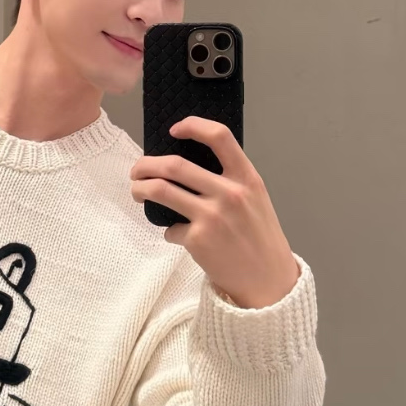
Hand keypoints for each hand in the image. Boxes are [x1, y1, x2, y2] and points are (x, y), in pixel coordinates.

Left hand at [130, 116, 299, 308]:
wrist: (268, 280)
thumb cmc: (259, 237)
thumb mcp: (255, 199)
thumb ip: (230, 180)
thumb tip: (187, 166)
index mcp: (247, 178)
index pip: (219, 137)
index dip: (193, 126)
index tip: (174, 129)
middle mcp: (230, 193)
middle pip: (175, 165)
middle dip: (146, 165)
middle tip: (137, 170)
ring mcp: (212, 216)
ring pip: (161, 190)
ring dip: (141, 188)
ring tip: (137, 191)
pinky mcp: (198, 240)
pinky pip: (170, 228)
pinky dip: (169, 231)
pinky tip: (179, 236)